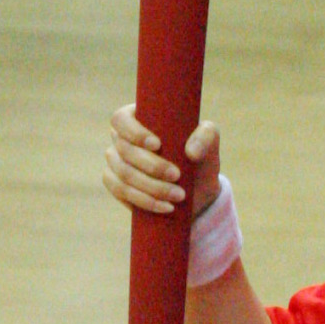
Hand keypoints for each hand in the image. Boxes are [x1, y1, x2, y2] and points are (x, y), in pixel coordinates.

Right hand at [103, 104, 221, 218]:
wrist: (196, 187)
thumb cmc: (199, 154)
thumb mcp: (209, 140)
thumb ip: (206, 136)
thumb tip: (191, 152)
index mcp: (137, 117)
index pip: (121, 119)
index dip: (134, 132)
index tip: (157, 145)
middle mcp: (120, 138)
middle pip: (124, 150)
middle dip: (151, 166)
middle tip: (177, 176)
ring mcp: (115, 161)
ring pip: (123, 174)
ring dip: (151, 187)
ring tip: (178, 195)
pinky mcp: (115, 184)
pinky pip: (121, 192)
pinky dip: (144, 201)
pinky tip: (166, 206)